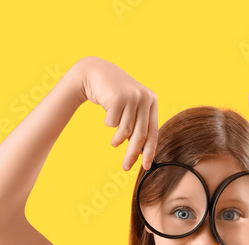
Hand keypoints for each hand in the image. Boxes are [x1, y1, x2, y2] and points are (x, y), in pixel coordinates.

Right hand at [76, 56, 157, 170]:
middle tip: (126, 167)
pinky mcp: (119, 97)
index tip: (145, 167)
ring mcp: (132, 96)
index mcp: (152, 101)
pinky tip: (107, 113)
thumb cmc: (113, 95)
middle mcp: (145, 97)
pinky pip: (113, 123)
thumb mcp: (130, 109)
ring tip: (113, 141)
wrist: (95, 73)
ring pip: (126, 131)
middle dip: (132, 154)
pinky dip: (108, 123)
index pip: (153, 132)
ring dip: (117, 139)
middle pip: (140, 135)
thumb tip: (140, 153)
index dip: (149, 152)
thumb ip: (137, 127)